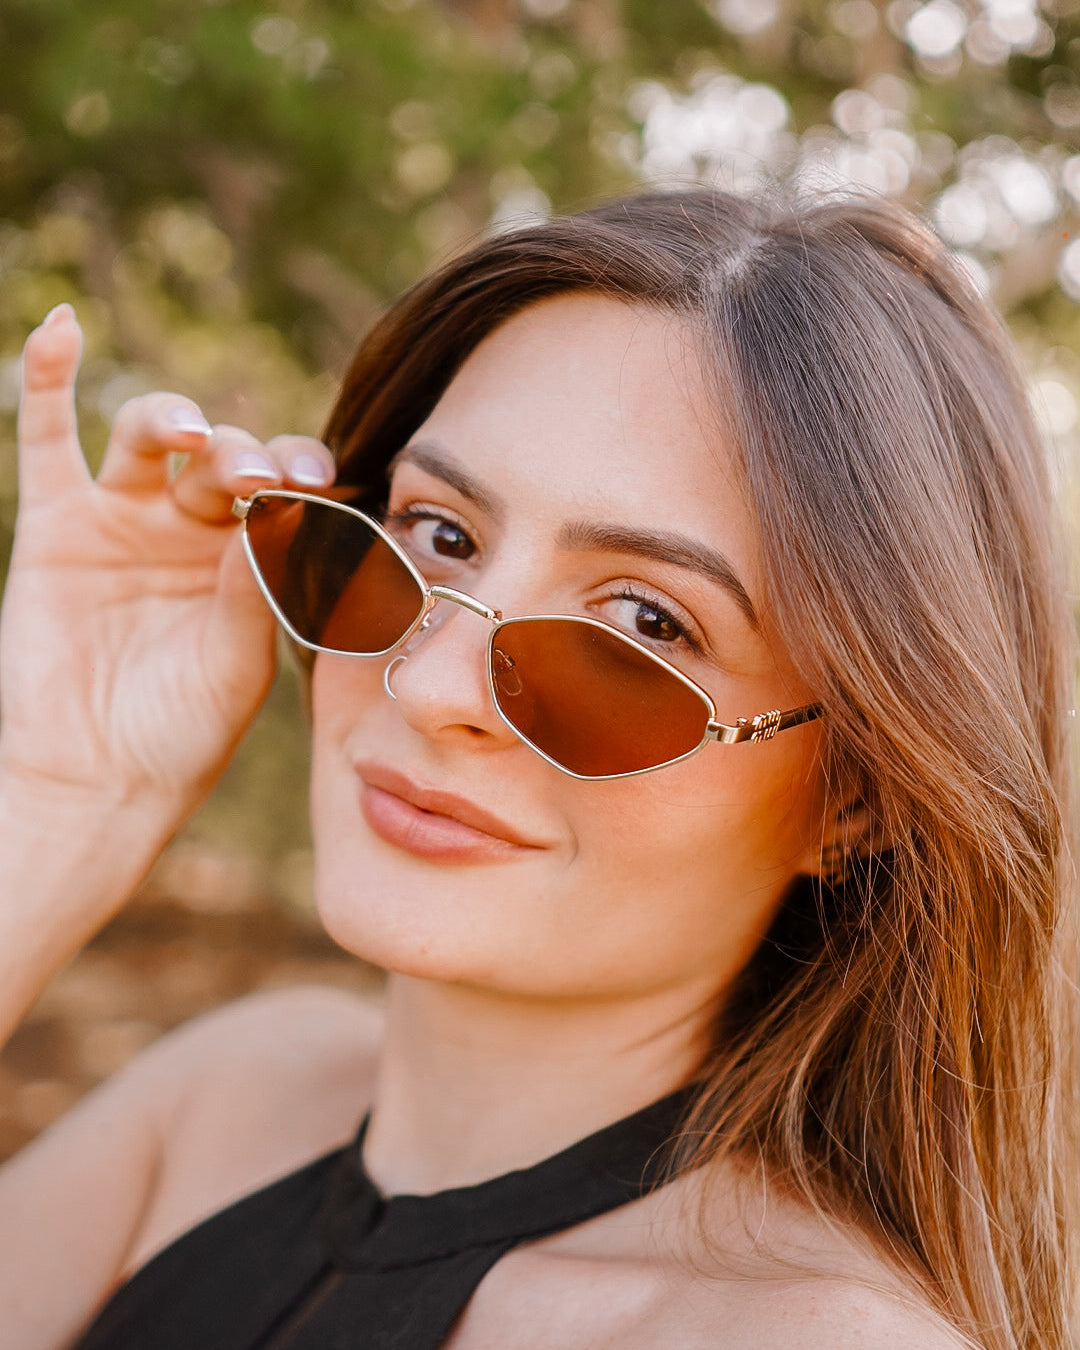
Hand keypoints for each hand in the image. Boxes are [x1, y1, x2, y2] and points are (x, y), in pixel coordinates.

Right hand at [0, 305, 335, 820]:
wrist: (99, 780)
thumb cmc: (182, 733)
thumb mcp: (236, 662)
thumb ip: (255, 588)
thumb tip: (276, 514)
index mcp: (254, 557)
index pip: (287, 490)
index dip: (304, 474)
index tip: (321, 482)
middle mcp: (195, 528)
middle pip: (225, 457)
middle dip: (246, 458)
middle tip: (261, 481)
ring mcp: (126, 519)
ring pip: (148, 438)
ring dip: (174, 422)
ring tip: (190, 437)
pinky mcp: (57, 524)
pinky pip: (48, 439)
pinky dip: (47, 379)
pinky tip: (59, 327)